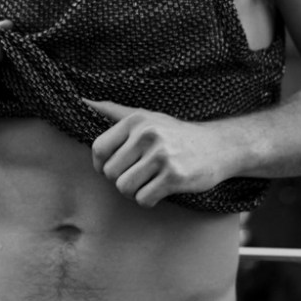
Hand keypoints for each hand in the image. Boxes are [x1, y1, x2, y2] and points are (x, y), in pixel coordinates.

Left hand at [85, 100, 230, 207]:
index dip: (100, 165)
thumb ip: (114, 111)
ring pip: (124, 188)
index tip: (114, 169)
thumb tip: (82, 101)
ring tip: (148, 183)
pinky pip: (143, 199)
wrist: (219, 147)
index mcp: (136, 120)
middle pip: (110, 173)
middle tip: (139, 175)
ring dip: (134, 192)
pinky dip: (149, 200)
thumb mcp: (147, 117)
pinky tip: (160, 190)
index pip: (98, 148)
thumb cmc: (176, 134)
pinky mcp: (174, 176)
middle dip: (121, 180)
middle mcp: (147, 135)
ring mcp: (161, 155)